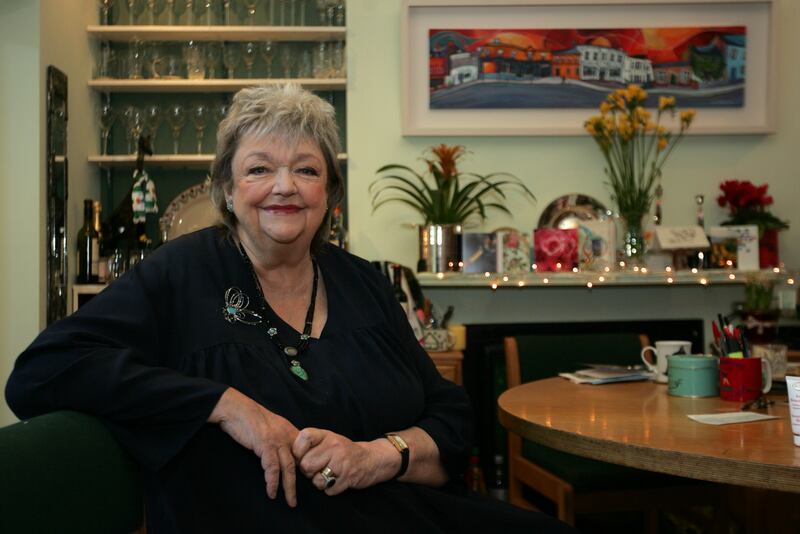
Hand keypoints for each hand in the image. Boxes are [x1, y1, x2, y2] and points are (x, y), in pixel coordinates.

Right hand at [209, 388, 299, 506]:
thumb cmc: (250, 419)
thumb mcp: (271, 427)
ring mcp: (277, 440)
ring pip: (288, 467)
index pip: (304, 452)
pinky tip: (271, 492)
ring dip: (289, 487)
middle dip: (300, 482)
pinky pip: (272, 467)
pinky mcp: (265, 444)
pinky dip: (272, 481)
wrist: (236, 409)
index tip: (306, 482)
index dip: (306, 468)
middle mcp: (287, 435)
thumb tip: (284, 453)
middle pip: (299, 462)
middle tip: (299, 498)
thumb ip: (280, 438)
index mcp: (290, 431)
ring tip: (290, 501)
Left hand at [292, 428, 397, 495]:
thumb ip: (311, 444)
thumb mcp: (329, 440)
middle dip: (308, 472)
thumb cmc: (343, 451)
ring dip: (319, 483)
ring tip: (328, 476)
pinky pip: (328, 490)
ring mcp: (342, 462)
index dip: (297, 450)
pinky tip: (337, 481)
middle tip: (317, 469)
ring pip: (316, 480)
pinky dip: (330, 489)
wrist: (372, 459)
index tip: (301, 456)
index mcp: (327, 435)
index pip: (303, 437)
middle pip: (306, 465)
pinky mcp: (348, 478)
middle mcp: (335, 446)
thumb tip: (289, 457)